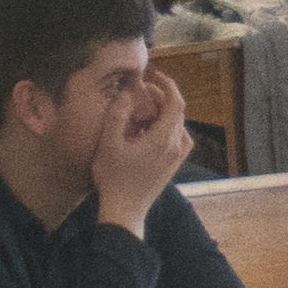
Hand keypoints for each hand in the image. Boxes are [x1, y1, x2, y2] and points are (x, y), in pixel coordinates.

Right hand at [90, 65, 193, 222]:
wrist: (125, 211)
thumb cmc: (114, 179)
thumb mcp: (109, 144)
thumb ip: (118, 115)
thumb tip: (127, 95)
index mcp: (163, 139)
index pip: (176, 103)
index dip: (168, 85)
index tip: (154, 75)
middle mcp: (176, 146)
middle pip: (177, 112)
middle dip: (161, 98)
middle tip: (140, 94)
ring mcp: (177, 158)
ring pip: (178, 125)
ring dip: (164, 114)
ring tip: (144, 113)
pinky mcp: (174, 166)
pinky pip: (178, 138)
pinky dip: (168, 128)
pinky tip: (151, 132)